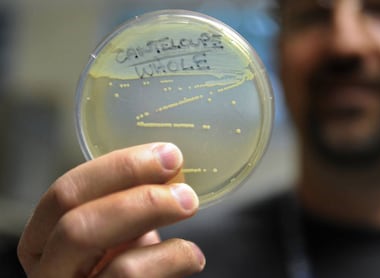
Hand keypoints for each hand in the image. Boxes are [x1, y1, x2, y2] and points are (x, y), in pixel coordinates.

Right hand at [17, 143, 204, 276]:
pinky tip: (192, 255)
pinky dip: (175, 262)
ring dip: (164, 235)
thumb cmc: (114, 264)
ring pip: (120, 267)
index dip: (117, 169)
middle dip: (141, 200)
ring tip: (190, 208)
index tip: (166, 155)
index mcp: (42, 238)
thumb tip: (166, 169)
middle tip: (184, 190)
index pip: (65, 194)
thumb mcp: (111, 231)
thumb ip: (124, 204)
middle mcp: (48, 271)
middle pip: (80, 227)